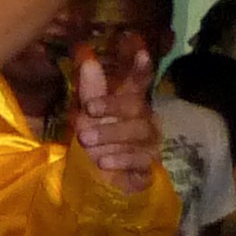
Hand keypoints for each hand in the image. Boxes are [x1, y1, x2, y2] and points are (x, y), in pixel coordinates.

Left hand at [68, 50, 159, 193]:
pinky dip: (121, 159)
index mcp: (129, 105)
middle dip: (112, 107)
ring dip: (111, 134)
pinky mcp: (148, 168)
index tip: (142, 53)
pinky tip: (104, 162)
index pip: (139, 84)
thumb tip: (89, 62)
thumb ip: (91, 92)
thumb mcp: (88, 118)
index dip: (141, 69)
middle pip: (137, 107)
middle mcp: (144, 121)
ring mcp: (149, 145)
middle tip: (88, 110)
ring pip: (139, 133)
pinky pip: (140, 160)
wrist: (98, 183)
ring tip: (86, 140)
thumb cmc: (96, 144)